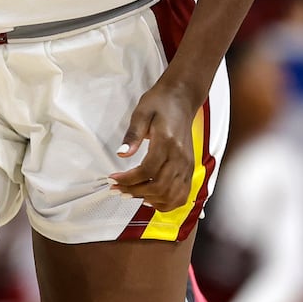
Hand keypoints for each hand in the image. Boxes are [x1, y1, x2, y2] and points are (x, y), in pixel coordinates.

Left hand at [109, 78, 199, 211]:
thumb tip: (122, 153)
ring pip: (172, 195)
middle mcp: (181, 156)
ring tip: (131, 195)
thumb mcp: (141, 112)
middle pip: (159, 187)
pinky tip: (152, 199)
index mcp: (167, 142)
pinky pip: (183, 194)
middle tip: (117, 190)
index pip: (148, 170)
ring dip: (151, 200)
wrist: (181, 99)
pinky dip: (168, 202)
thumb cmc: (160, 104)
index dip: (128, 180)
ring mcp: (188, 164)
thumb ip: (132, 134)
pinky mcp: (190, 168)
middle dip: (135, 192)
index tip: (112, 180)